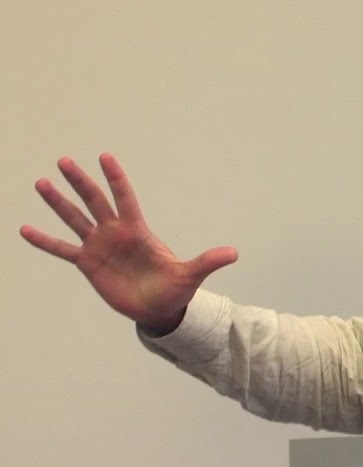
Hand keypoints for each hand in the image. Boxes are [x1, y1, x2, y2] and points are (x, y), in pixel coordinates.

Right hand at [19, 154, 237, 332]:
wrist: (160, 308)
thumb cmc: (175, 289)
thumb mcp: (191, 275)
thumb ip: (207, 261)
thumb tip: (234, 253)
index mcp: (138, 231)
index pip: (125, 198)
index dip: (116, 179)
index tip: (105, 157)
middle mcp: (116, 233)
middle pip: (95, 201)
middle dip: (80, 182)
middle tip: (64, 161)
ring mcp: (100, 247)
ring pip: (75, 219)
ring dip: (58, 203)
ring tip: (41, 183)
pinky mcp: (88, 265)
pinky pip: (62, 250)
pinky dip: (45, 241)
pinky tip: (25, 229)